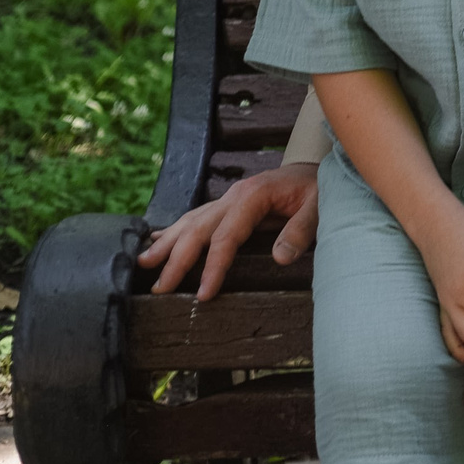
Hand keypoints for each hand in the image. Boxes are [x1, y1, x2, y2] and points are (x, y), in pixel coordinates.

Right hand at [137, 164, 320, 300]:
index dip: (213, 266)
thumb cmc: (317, 188)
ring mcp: (226, 198)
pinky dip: (173, 230)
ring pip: (189, 222)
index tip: (203, 294)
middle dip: (176, 259)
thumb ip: (301, 230)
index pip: (226, 236)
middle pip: (197, 229)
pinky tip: (155, 240)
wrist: (314, 169)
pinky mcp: (225, 204)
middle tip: (160, 288)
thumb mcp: (320, 205)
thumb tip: (280, 258)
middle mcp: (232, 196)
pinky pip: (195, 217)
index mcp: (252, 196)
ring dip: (166, 244)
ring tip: (143, 264)